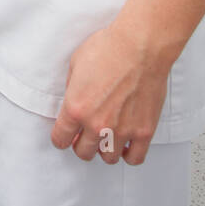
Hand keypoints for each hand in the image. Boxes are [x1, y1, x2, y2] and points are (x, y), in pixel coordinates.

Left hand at [51, 23, 170, 165]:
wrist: (139, 46)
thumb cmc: (109, 48)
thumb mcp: (76, 64)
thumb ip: (72, 89)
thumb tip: (73, 101)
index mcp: (76, 108)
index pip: (60, 139)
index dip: (61, 138)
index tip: (65, 136)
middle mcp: (97, 124)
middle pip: (83, 152)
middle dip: (82, 144)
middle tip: (86, 135)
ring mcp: (122, 130)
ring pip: (108, 158)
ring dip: (105, 149)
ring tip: (107, 137)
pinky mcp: (144, 131)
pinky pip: (135, 158)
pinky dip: (129, 155)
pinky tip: (126, 144)